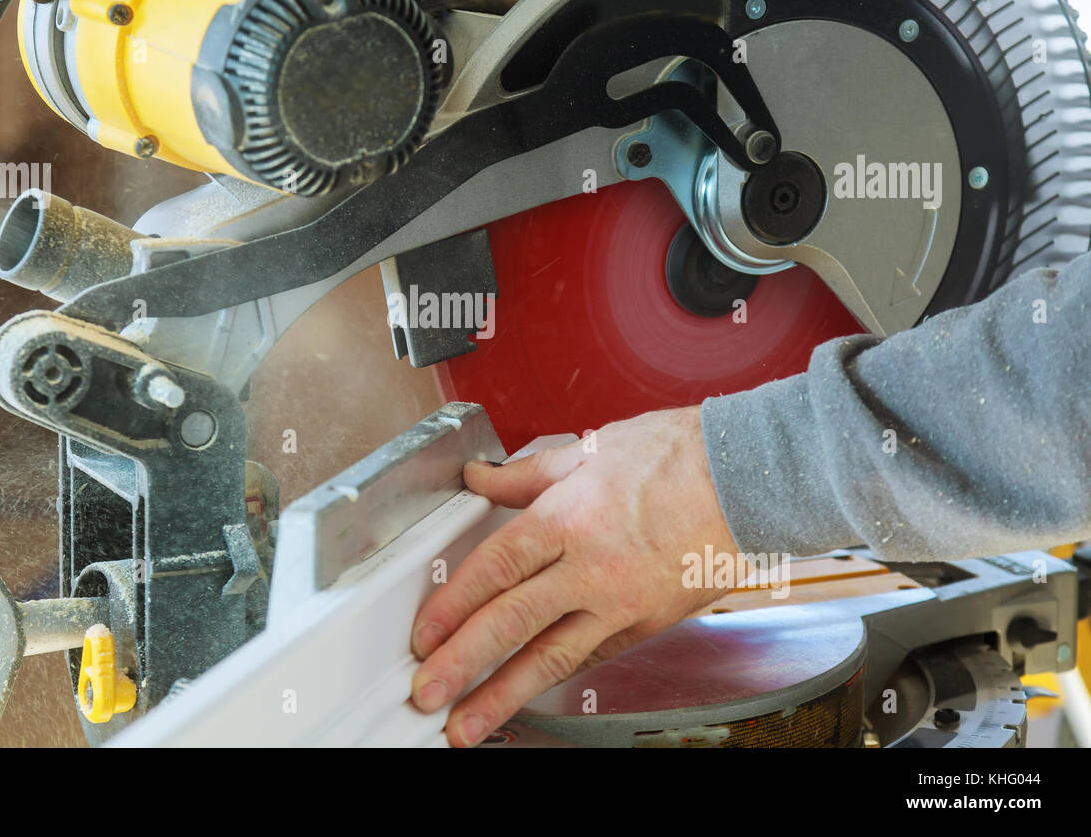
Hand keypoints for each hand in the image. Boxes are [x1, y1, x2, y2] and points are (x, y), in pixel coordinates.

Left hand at [409, 405, 739, 746]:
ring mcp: (622, 602)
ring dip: (503, 695)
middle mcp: (591, 567)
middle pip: (512, 621)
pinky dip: (557, 678)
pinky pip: (593, 656)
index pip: (494, 569)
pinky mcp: (648, 623)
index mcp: (569, 517)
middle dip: (462, 664)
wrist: (751, 478)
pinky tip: (530, 695)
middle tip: (426, 693)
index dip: (452, 606)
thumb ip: (527, 473)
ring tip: (468, 724)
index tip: (423, 635)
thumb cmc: (679, 456)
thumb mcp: (590, 449)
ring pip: (552, 657)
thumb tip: (482, 477)